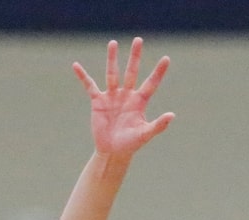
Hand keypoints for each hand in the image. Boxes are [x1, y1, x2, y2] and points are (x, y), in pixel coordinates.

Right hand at [73, 37, 174, 156]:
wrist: (113, 151)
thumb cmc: (131, 144)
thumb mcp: (145, 134)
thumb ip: (159, 124)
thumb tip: (172, 115)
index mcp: (140, 102)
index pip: (151, 83)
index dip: (158, 71)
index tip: (166, 58)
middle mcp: (127, 96)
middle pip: (132, 72)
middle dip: (135, 57)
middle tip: (138, 40)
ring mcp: (112, 97)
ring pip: (113, 73)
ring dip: (112, 59)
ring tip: (113, 43)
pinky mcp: (98, 101)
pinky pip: (89, 86)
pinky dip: (83, 76)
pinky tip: (76, 65)